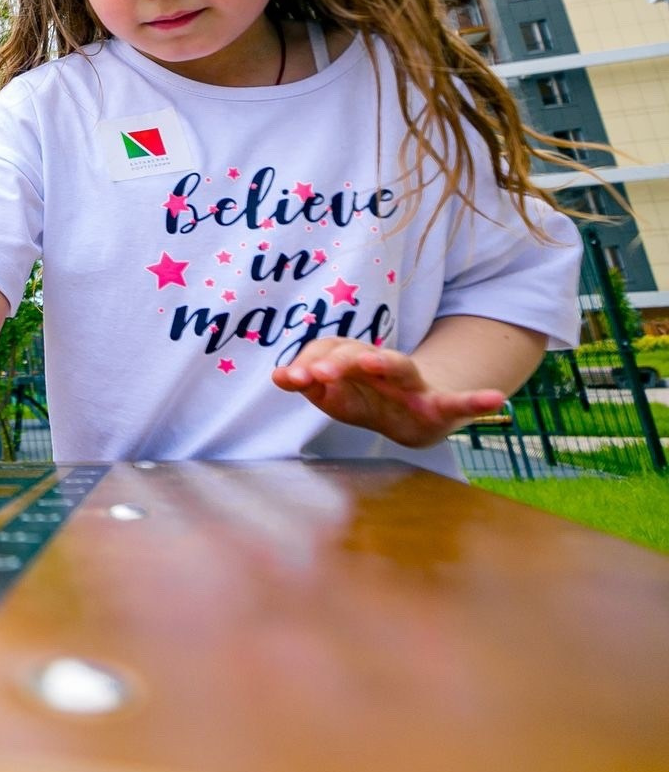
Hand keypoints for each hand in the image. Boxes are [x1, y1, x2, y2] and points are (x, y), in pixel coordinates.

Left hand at [271, 339, 505, 447]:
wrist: (418, 418)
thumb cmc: (371, 399)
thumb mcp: (339, 395)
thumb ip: (311, 385)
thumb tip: (277, 376)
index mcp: (356, 365)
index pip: (330, 353)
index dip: (309, 362)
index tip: (287, 377)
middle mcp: (383, 369)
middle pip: (359, 356)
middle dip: (338, 362)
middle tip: (318, 373)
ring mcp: (413, 386)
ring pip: (399, 367)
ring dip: (384, 362)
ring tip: (371, 362)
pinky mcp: (441, 405)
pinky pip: (460, 402)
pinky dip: (477, 401)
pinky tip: (495, 399)